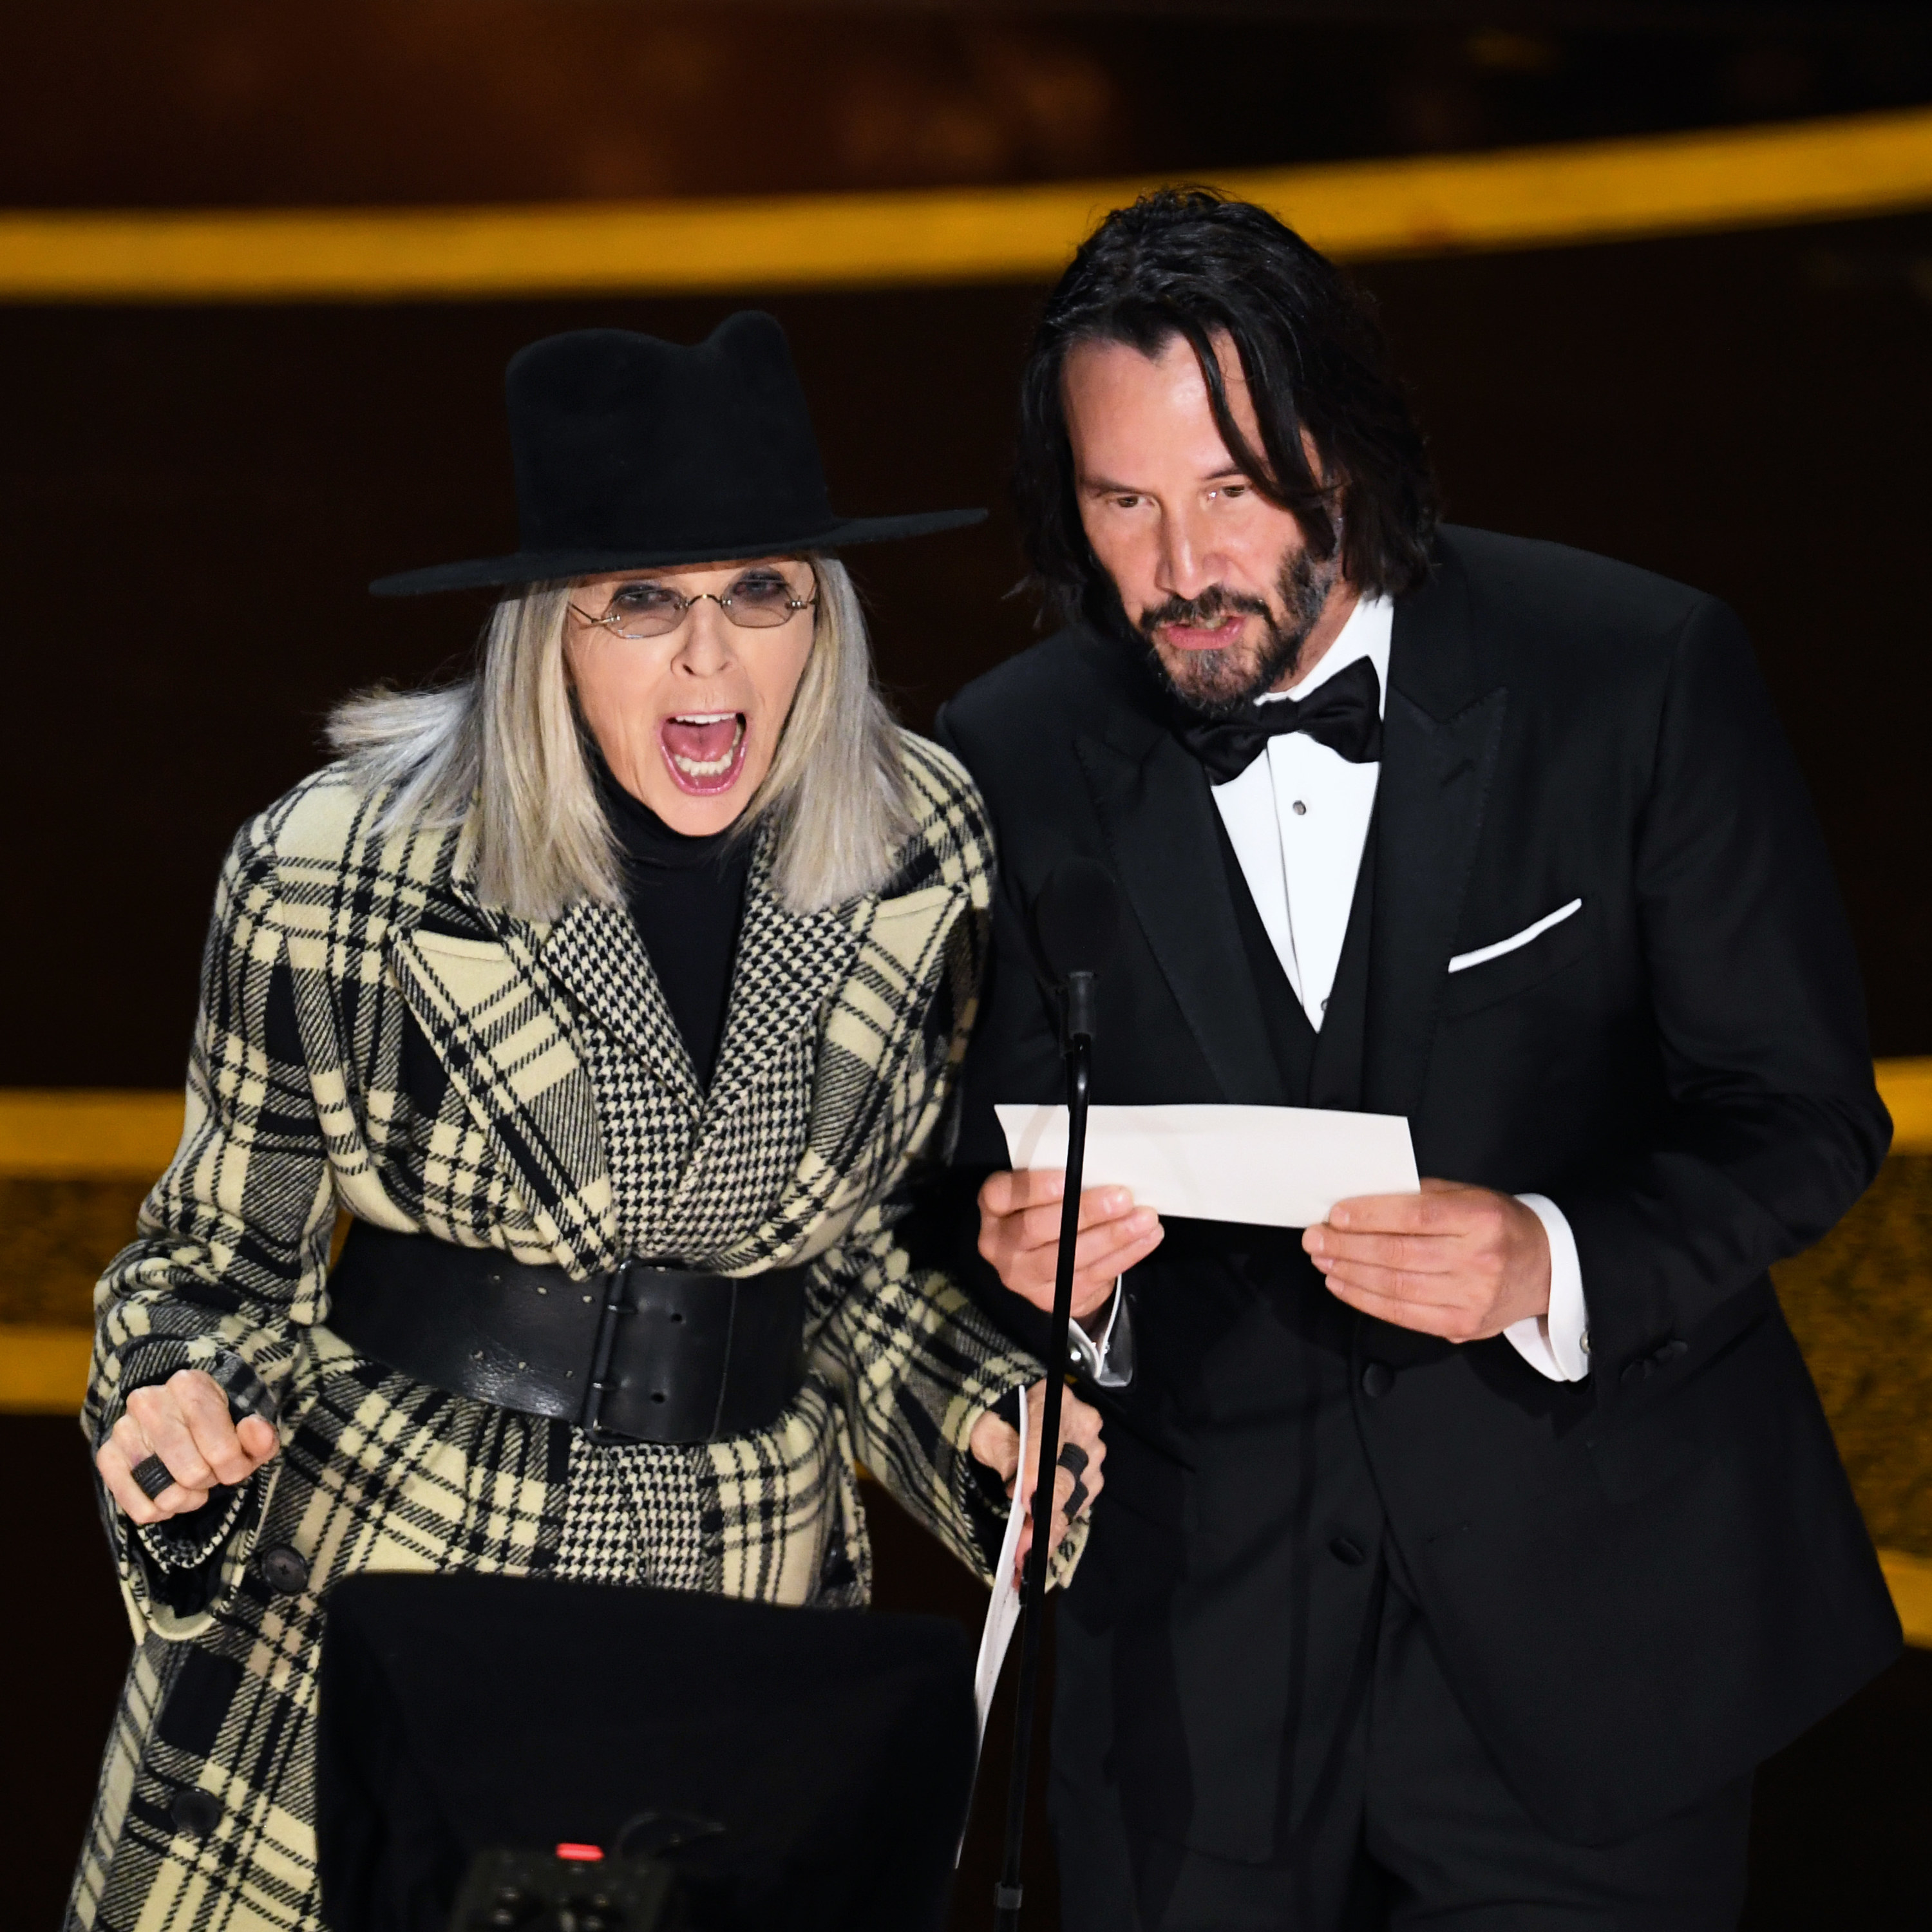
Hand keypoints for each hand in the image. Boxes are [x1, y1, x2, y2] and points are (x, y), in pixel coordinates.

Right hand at [95, 1368, 279, 1524]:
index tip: (235, 1465)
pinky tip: (167, 1497)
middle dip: (209, 1481)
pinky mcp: (106, 1455)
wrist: (180, 1415)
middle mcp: (149, 1401)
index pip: (221, 1449)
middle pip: (192, 1473)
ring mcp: (123, 1429)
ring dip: (186, 1499)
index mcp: (189, 1385)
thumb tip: (257, 1433)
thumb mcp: (247, 1426)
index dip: (235, 1468)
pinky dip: (158, 1511)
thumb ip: (260, 1435)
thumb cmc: (218, 1423)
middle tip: (209, 1471)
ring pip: (164, 1492)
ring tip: (190, 1484)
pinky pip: (136, 1506)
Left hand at [968, 1379, 1106, 1583]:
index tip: (1025, 1501)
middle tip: (1022, 1547)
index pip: (1046, 1439)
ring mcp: (1093, 1448)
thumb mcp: (990, 1432)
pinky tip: (1041, 1545)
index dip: (1036, 1472)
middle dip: (1044, 1514)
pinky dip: (1059, 1524)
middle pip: (1066, 1474)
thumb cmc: (1000, 1419)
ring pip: (1077, 1495)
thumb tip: (1019, 1492)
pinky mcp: (1094, 1472)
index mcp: (1052, 1401)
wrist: (1019, 1411)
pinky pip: (1081, 1503)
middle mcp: (1082, 1423)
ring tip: (1027, 1555)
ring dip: (1051, 1527)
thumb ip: (1004, 1455)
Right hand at [977, 1169, 1162, 1321]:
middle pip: (1036, 1228)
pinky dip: (1124, 1256)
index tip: (1070, 1176)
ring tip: (1144, 1219)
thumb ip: (1063, 1182)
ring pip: (1067, 1258)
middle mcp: (1000, 1246)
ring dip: (1112, 1237)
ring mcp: (1023, 1279)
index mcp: (994, 1210)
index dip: (1034, 1186)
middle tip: (1122, 1198)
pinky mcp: (1052, 1301)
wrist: (1051, 1269)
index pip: (1001, 1195)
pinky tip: (1146, 1238)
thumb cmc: (1052, 1214)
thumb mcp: (1044, 1194)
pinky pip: (1092, 1277)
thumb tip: (1106, 1167)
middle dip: (1084, 1212)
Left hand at [1303, 1179, 1550, 1342]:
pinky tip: (1343, 1284)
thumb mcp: (1469, 1196)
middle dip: (1348, 1246)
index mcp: (1482, 1219)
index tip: (1335, 1214)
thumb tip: (1361, 1200)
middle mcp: (1480, 1260)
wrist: (1546, 1269)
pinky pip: (1403, 1314)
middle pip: (1398, 1254)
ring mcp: (1472, 1298)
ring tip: (1322, 1258)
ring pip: (1395, 1286)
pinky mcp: (1462, 1327)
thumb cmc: (1498, 1225)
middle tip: (1314, 1237)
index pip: (1415, 1216)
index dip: (1370, 1215)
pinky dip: (1366, 1299)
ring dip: (1349, 1272)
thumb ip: (1420, 1196)